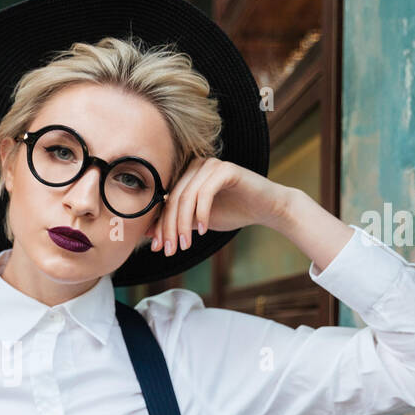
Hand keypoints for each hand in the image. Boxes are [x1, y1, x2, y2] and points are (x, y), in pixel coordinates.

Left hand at [149, 156, 290, 256]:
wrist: (266, 208)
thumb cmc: (233, 212)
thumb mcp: (198, 221)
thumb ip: (177, 223)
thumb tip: (148, 234)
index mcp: (187, 175)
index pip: (166, 201)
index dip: (159, 225)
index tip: (157, 248)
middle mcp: (196, 165)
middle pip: (173, 199)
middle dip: (169, 228)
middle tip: (169, 250)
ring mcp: (211, 165)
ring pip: (186, 197)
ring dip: (183, 224)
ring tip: (185, 246)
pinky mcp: (226, 169)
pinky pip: (205, 192)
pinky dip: (202, 213)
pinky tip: (203, 231)